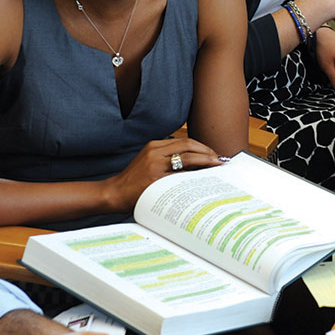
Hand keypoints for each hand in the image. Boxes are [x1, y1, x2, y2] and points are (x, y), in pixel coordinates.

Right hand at [104, 138, 221, 213]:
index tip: (214, 154)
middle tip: (220, 161)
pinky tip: (203, 180)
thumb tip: (197, 163)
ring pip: (187, 158)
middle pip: (188, 146)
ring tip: (217, 167)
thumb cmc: (135, 181)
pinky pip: (180, 175)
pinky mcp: (155, 179)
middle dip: (207, 152)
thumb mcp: (149, 162)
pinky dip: (194, 176)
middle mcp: (155, 152)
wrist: (114, 193)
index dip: (202, 147)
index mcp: (154, 146)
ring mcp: (155, 165)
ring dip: (206, 161)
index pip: (184, 141)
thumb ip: (168, 158)